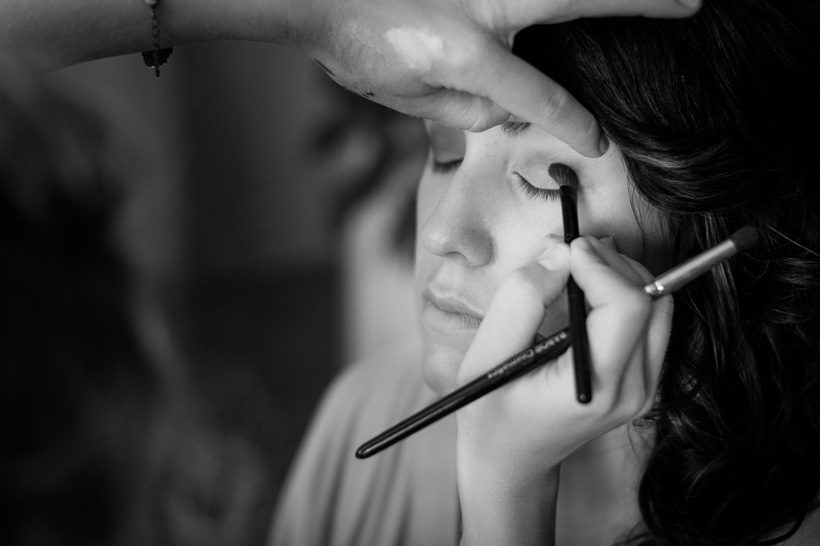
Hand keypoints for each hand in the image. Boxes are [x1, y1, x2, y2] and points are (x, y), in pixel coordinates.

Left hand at [290, 0, 699, 155]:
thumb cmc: (356, 45)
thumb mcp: (410, 97)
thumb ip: (469, 107)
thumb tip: (512, 104)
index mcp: (469, 51)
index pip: (539, 94)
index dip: (573, 124)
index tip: (599, 143)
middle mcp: (485, 3)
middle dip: (642, 2)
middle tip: (691, 1)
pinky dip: (550, 2)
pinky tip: (566, 14)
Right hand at [456, 237, 673, 477]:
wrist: (511, 459)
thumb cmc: (491, 412)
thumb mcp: (486, 355)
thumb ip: (520, 300)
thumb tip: (559, 254)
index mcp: (595, 387)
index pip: (627, 305)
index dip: (599, 265)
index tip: (564, 250)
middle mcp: (632, 390)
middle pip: (650, 297)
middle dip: (609, 262)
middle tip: (566, 251)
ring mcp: (644, 387)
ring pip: (658, 302)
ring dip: (620, 274)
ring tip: (577, 267)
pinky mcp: (644, 379)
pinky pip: (651, 318)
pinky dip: (624, 291)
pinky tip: (590, 290)